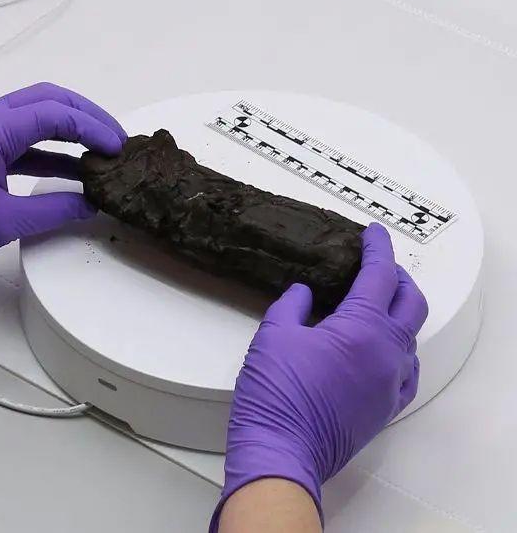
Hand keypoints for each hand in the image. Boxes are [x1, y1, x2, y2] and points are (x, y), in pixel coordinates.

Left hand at [0, 82, 126, 283]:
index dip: (91, 127)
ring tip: (103, 152)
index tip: (117, 147)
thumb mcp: (2, 222)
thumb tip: (89, 205)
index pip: (52, 113)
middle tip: (117, 139)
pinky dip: (50, 148)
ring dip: (70, 130)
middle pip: (46, 100)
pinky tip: (75, 168)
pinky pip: (22, 138)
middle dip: (86, 116)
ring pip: (35, 115)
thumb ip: (53, 210)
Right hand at [211, 224, 426, 530]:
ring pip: (411, 337)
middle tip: (378, 267)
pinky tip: (381, 350)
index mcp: (362, 329)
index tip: (373, 234)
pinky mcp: (386, 408)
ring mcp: (391, 383)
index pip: (381, 276)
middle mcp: (387, 354)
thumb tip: (304, 294)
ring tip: (375, 307)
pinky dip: (399, 352)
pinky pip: (407, 372)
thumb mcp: (273, 336)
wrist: (282, 449)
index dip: (378, 249)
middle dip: (398, 279)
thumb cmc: (276, 395)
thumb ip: (292, 307)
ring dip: (399, 315)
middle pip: (411, 303)